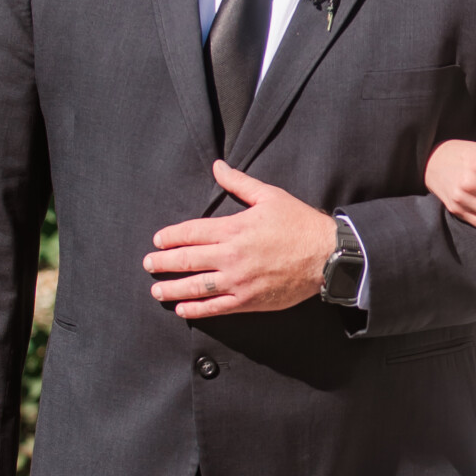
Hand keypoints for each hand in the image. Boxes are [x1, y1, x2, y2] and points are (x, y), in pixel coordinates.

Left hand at [144, 163, 336, 319]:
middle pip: (187, 260)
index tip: (158, 241)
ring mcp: (239, 281)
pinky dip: (196, 310)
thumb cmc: (299, 224)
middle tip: (148, 265)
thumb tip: (218, 166)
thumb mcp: (269, 196)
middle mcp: (231, 256)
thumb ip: (239, 183)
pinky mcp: (249, 301)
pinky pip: (216, 307)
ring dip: (172, 288)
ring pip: (196, 286)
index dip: (171, 237)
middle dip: (163, 263)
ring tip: (157, 290)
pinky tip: (182, 309)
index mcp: (234, 228)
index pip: (192, 233)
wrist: (326, 256)